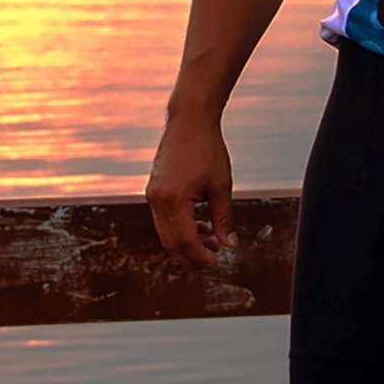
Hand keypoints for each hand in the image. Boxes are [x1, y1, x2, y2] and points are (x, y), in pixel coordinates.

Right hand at [146, 106, 235, 267]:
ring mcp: (152, 195)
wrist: (189, 121)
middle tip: (213, 260)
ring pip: (165, 234)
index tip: (216, 262)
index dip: (200, 256)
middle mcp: (157, 199)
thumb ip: (224, 218)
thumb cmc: (206, 148)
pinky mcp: (154, 191)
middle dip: (191, 257)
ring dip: (186, 244)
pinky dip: (180, 229)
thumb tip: (231, 244)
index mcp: (173, 198)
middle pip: (171, 243)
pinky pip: (164, 220)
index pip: (185, 241)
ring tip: (211, 242)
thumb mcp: (221, 186)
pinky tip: (200, 227)